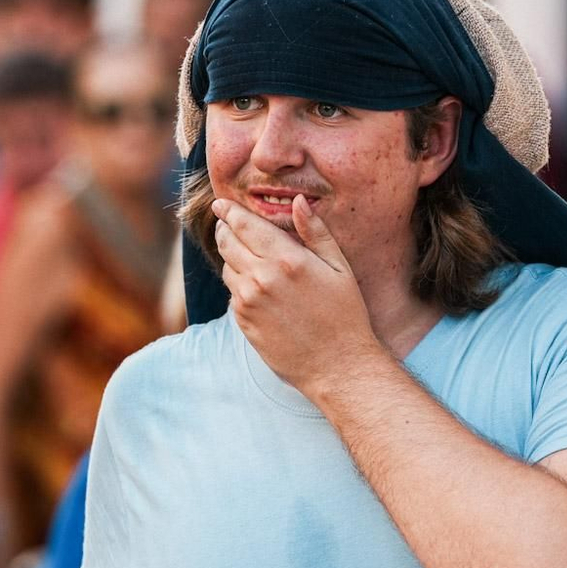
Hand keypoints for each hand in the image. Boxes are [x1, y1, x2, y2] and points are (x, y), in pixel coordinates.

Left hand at [212, 195, 381, 395]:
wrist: (337, 366)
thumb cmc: (345, 315)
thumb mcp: (339, 268)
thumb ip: (316, 231)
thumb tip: (298, 201)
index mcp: (287, 259)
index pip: (244, 225)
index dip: (229, 211)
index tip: (220, 203)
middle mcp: (261, 278)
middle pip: (227, 242)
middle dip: (225, 229)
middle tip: (227, 223)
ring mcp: (248, 302)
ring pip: (226, 266)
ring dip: (232, 256)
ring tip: (249, 257)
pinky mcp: (243, 322)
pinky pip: (232, 292)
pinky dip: (238, 282)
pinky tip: (257, 286)